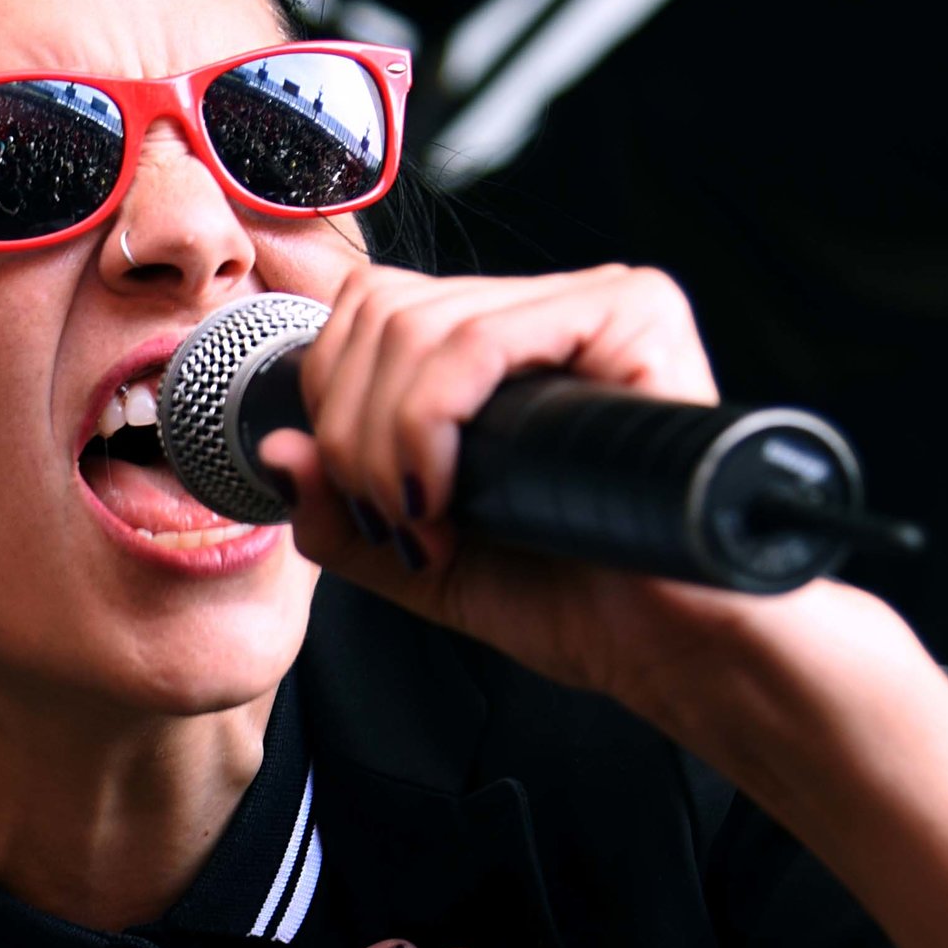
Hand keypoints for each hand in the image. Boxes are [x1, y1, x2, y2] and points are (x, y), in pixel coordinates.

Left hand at [245, 227, 746, 707]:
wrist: (671, 647)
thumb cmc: (577, 604)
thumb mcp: (422, 565)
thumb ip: (343, 515)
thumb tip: (276, 448)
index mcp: (501, 350)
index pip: (370, 310)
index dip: (332, 400)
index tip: (364, 504)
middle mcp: (544, 311)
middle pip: (380, 309)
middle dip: (351, 431)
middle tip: (391, 521)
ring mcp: (591, 301)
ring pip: (415, 324)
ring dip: (385, 442)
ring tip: (427, 522)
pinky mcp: (633, 312)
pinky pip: (480, 338)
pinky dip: (430, 422)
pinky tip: (446, 493)